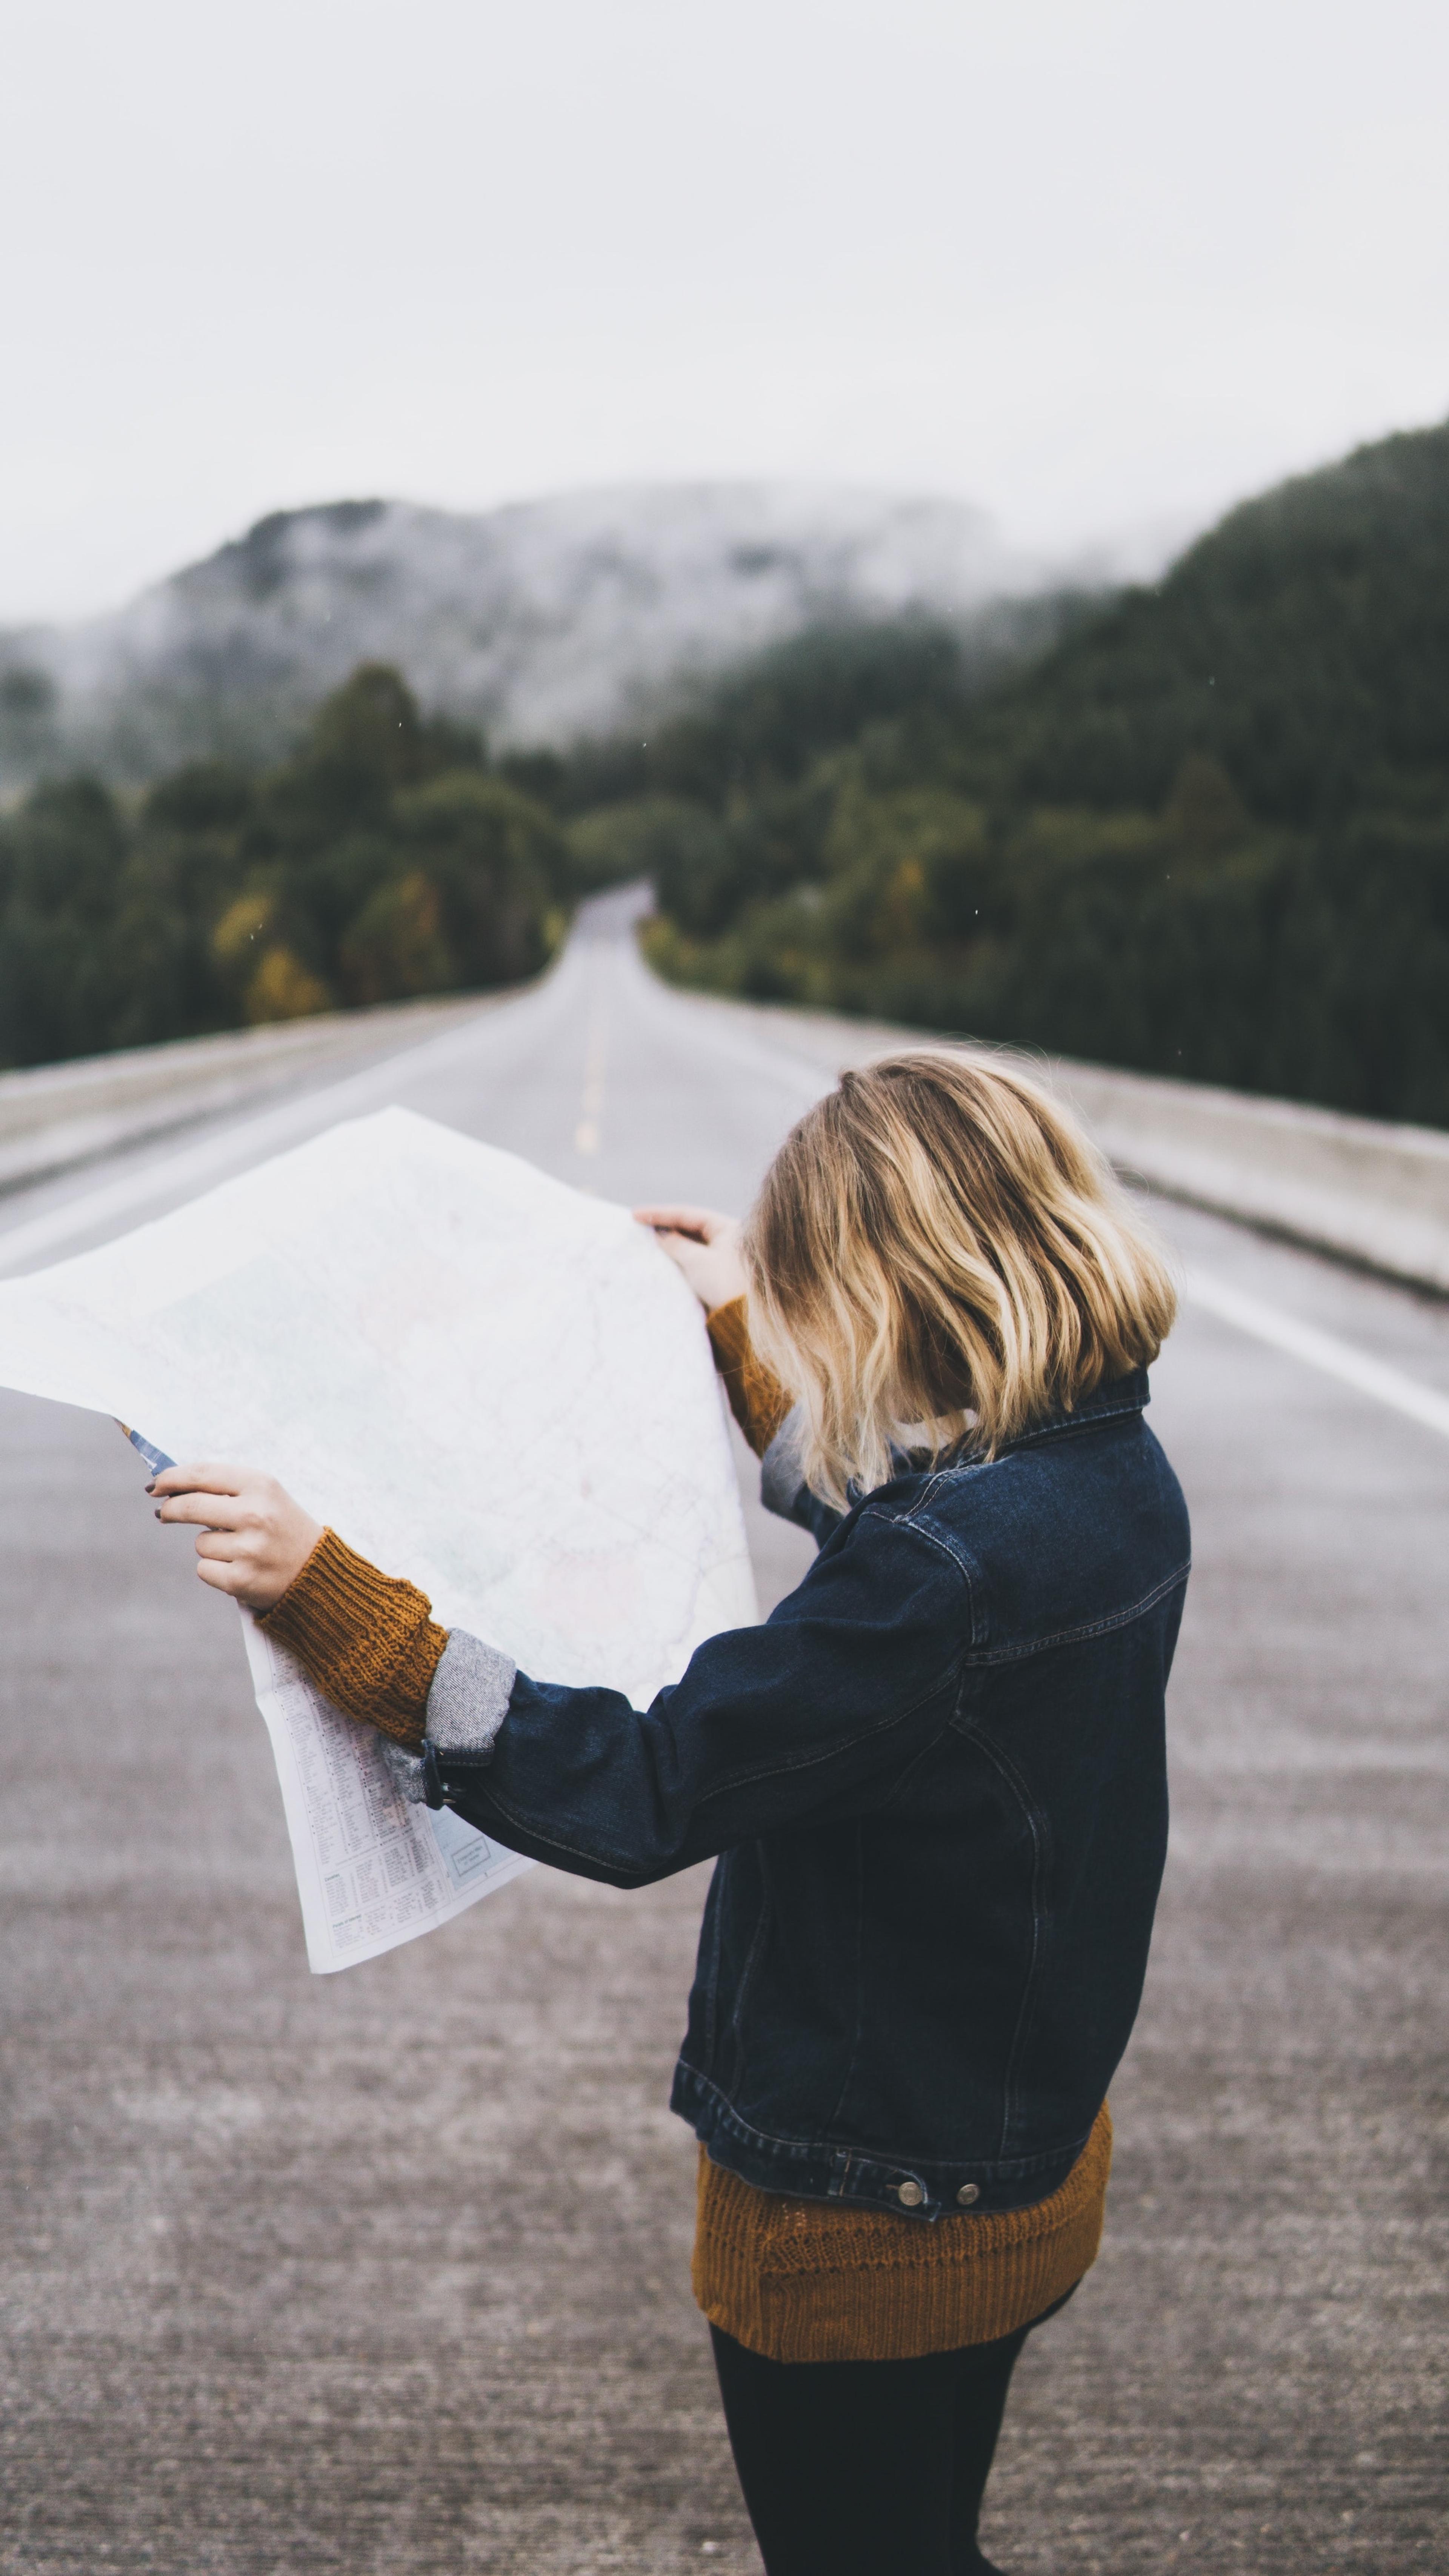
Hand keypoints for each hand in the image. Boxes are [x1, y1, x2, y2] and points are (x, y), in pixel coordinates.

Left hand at [150, 1463, 323, 1611]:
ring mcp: (249, 1548)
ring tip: (240, 1550)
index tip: (156, 1485)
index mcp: (262, 1485)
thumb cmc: (284, 1529)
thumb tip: (170, 1487)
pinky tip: (240, 1568)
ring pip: (200, 1543)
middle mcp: (256, 1514)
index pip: (203, 1474)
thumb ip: (225, 1488)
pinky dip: (215, 1570)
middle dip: (170, 1509)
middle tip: (164, 1513)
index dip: (172, 1478)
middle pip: (190, 1506)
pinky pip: (204, 1569)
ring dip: (210, 1546)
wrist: (318, 1573)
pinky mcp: (241, 1579)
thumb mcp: (266, 1496)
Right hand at [633, 1204, 747, 1311]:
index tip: (636, 1214)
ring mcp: (722, 1255)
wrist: (743, 1318)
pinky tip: (662, 1257)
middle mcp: (727, 1238)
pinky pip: (693, 1258)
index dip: (660, 1214)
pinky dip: (677, 1256)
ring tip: (647, 1240)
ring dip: (670, 1242)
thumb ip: (676, 1244)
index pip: (688, 1215)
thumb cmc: (724, 1283)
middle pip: (689, 1227)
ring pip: (690, 1243)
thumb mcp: (696, 1260)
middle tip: (638, 1225)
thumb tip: (660, 1234)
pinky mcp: (716, 1272)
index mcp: (727, 1228)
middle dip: (664, 1226)